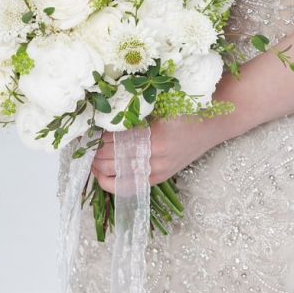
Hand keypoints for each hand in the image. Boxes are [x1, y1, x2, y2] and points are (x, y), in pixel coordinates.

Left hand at [92, 117, 222, 190]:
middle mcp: (154, 158)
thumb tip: (100, 116)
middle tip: (82, 142)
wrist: (211, 125)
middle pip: (110, 159)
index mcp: (153, 137)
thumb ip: (131, 112)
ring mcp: (157, 172)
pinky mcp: (158, 179)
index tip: (84, 129)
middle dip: (93, 152)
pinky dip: (110, 181)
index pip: (111, 141)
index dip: (94, 136)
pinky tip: (100, 173)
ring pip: (115, 174)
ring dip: (98, 165)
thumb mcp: (157, 105)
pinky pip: (128, 187)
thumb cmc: (185, 109)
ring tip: (88, 155)